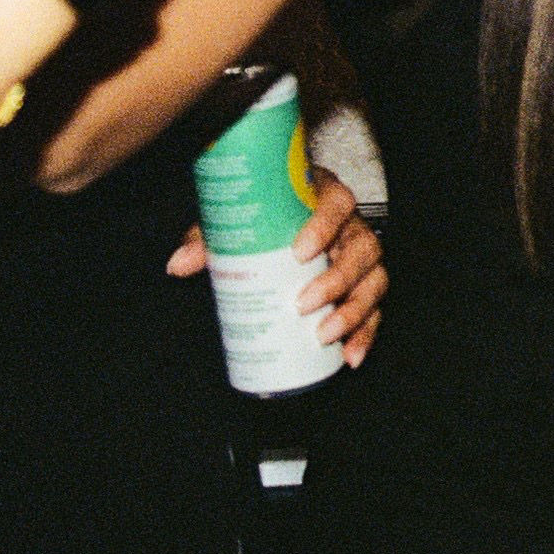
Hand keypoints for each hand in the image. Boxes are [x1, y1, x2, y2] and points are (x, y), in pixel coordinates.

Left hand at [166, 170, 384, 367]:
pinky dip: (365, 334)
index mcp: (325, 197)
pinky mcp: (364, 285)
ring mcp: (362, 257)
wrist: (283, 216)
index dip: (325, 227)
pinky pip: (375, 309)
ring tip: (323, 335)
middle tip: (302, 304)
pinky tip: (349, 356)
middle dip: (337, 280)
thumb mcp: (239, 218)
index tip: (299, 252)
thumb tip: (177, 265)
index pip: (337, 204)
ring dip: (354, 311)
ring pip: (375, 280)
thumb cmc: (266, 215)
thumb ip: (210, 238)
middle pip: (362, 249)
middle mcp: (353, 225)